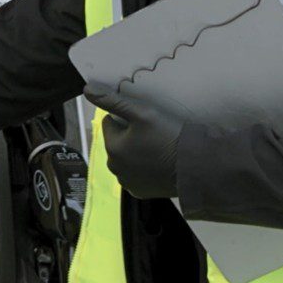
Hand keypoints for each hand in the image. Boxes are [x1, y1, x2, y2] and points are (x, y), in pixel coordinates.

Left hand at [84, 82, 186, 198]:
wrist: (194, 168)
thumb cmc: (168, 137)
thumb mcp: (142, 113)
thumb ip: (113, 100)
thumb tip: (88, 89)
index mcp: (112, 147)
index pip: (109, 122)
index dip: (125, 118)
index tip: (143, 120)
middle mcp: (114, 167)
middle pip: (116, 142)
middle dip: (128, 136)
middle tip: (152, 134)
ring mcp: (126, 182)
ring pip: (125, 158)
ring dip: (134, 153)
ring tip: (156, 148)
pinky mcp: (139, 192)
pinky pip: (135, 174)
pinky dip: (142, 169)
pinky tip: (156, 164)